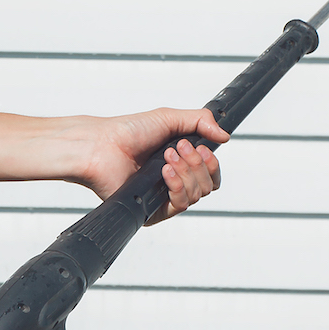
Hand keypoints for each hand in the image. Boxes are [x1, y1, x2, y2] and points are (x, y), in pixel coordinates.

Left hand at [79, 107, 228, 223]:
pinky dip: (177, 185)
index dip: (212, 163)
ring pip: (197, 195)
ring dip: (186, 172)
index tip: (202, 149)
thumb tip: (225, 135)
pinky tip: (165, 171)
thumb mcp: (170, 118)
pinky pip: (180, 205)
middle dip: (197, 164)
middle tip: (177, 148)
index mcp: (181, 162)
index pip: (211, 174)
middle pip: (208, 185)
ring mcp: (164, 197)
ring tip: (166, 156)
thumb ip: (201, 121)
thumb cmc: (129, 131)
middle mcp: (175, 181)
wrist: (103, 146)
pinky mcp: (153, 211)